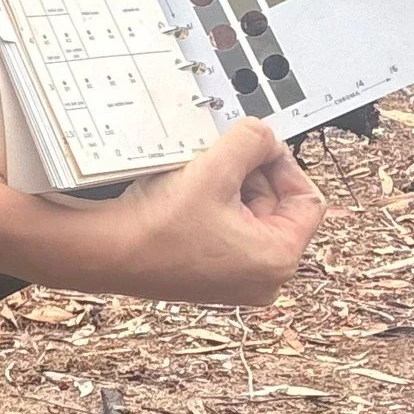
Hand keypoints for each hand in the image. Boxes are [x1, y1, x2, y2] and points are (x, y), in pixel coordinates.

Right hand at [92, 122, 323, 306]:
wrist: (106, 252)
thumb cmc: (155, 228)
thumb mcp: (214, 169)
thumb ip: (252, 141)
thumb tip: (265, 134)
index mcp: (277, 260)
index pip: (307, 198)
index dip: (284, 164)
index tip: (257, 147)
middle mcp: (263, 278)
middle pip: (278, 206)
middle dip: (253, 176)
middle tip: (222, 157)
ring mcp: (237, 279)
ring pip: (252, 215)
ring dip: (232, 188)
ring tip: (201, 176)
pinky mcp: (213, 274)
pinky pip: (230, 229)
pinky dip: (216, 206)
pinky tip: (190, 194)